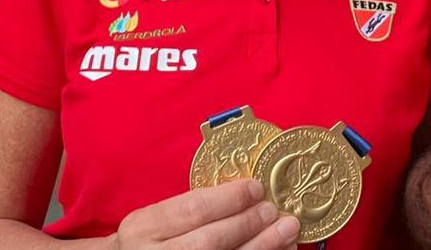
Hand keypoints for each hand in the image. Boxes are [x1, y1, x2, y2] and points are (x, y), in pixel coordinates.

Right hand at [109, 179, 299, 248]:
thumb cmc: (151, 239)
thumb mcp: (158, 218)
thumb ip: (193, 208)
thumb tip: (251, 193)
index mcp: (144, 227)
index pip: (191, 210)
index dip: (229, 199)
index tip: (256, 187)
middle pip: (209, 241)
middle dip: (247, 224)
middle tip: (273, 210)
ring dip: (261, 246)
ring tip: (287, 229)